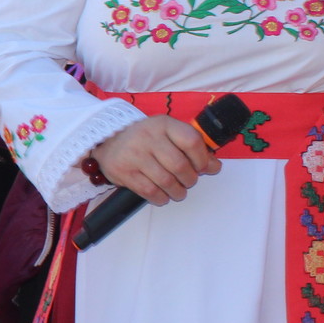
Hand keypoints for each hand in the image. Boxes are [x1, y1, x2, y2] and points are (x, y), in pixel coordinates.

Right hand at [90, 115, 220, 205]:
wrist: (109, 140)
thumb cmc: (145, 138)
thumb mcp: (169, 134)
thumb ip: (192, 147)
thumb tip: (214, 166)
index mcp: (163, 124)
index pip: (191, 141)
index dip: (202, 159)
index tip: (202, 167)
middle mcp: (148, 137)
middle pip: (179, 165)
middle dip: (189, 179)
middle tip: (188, 181)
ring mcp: (134, 155)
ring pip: (166, 181)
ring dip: (177, 192)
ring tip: (178, 192)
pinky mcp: (124, 172)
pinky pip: (149, 191)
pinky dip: (160, 198)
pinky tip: (162, 196)